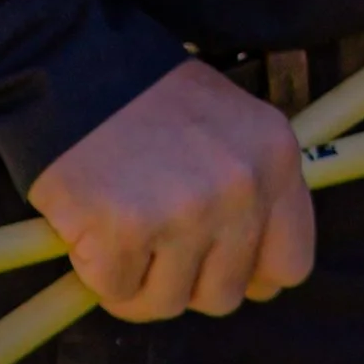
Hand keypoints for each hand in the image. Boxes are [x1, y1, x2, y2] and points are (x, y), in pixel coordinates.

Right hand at [29, 61, 316, 322]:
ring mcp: (184, 213)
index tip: (218, 262)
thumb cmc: (147, 95)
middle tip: (153, 239)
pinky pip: (117, 292)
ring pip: (169, 303)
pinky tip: (91, 226)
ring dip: (139, 280)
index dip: (251, 273)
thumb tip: (254, 276)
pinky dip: (97, 271)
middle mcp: (239, 189)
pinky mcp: (124, 232)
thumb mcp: (228, 123)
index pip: (291, 264)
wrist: (73, 61)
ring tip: (119, 228)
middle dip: (185, 279)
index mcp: (275, 159)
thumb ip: (250, 189)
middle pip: (226, 293)